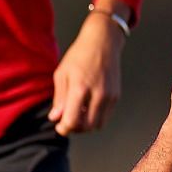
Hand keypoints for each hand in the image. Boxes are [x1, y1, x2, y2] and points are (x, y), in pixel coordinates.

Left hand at [52, 10, 126, 134]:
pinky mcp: (116, 96)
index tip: (59, 126)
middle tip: (67, 121)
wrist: (102, 42)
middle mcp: (97, 94)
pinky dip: (95, 116)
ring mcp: (109, 96)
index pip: (72, 121)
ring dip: (87, 125)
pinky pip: (106, 115)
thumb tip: (56, 117)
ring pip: (98, 124)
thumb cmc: (79, 55)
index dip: (64, 129)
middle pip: (87, 127)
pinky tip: (87, 107)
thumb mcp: (62, 74)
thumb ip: (59, 98)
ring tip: (78, 114)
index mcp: (80, 88)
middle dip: (75, 129)